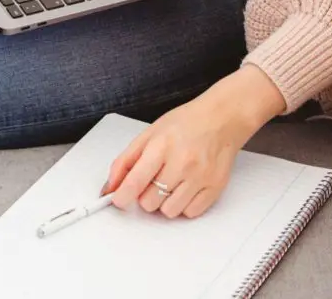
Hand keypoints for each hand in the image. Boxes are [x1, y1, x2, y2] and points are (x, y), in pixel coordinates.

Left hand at [102, 65, 285, 218]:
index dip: (122, 196)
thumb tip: (110, 186)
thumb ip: (126, 160)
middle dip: (145, 195)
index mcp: (161, 146)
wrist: (221, 119)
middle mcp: (182, 162)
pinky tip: (185, 187)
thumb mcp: (149, 134)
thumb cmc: (185, 124)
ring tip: (170, 182)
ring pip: (169, 211)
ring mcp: (200, 177)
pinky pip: (190, 213)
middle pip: (149, 201)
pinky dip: (183, 205)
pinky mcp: (215, 187)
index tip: (118, 200)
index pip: (136, 181)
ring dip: (164, 202)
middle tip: (152, 180)